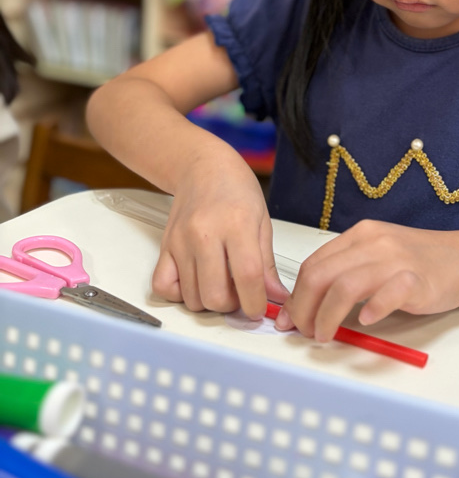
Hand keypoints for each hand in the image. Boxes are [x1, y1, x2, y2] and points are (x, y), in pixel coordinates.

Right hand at [151, 151, 289, 318]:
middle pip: (214, 295)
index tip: (259, 310)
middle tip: (240, 295)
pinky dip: (180, 294)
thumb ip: (267, 264)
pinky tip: (196, 282)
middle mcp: (204, 234)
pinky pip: (163, 287)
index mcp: (236, 224)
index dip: (255, 302)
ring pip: (191, 298)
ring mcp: (181, 242)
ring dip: (208, 302)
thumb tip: (275, 296)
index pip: (247, 277)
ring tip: (221, 283)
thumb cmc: (235, 189)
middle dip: (232, 306)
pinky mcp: (164, 247)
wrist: (203, 167)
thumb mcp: (262, 221)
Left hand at [275, 219, 458, 340]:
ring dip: (327, 316)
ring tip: (324, 335)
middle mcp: (374, 244)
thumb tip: (308, 303)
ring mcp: (396, 260)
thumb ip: (347, 271)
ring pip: (346, 285)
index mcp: (361, 236)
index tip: (290, 318)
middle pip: (322, 275)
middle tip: (303, 331)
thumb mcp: (378, 255)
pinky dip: (373, 308)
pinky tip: (366, 322)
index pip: (314, 264)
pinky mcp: (418, 280)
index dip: (296, 295)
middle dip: (304, 308)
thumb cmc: (419, 261)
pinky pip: (389, 293)